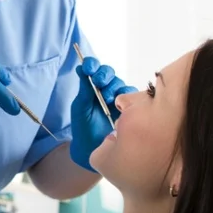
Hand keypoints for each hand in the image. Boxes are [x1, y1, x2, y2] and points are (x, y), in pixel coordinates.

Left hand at [70, 56, 135, 171]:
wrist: (92, 148)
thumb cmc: (83, 126)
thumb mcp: (80, 106)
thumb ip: (83, 89)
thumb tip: (80, 68)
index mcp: (91, 86)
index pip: (93, 68)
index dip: (92, 65)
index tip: (88, 68)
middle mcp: (105, 89)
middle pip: (108, 73)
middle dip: (103, 75)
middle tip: (98, 82)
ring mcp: (118, 97)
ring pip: (120, 83)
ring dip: (113, 87)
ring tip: (107, 98)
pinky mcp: (129, 106)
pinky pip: (132, 95)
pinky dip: (127, 95)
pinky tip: (120, 102)